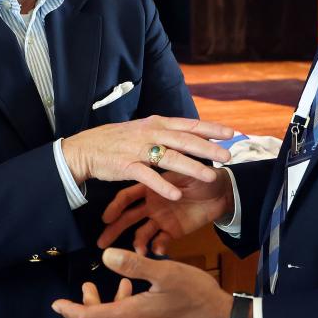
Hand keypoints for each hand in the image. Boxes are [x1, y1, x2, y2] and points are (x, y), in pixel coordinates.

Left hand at [51, 248, 232, 317]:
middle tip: (90, 286)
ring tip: (125, 286)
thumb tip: (105, 256)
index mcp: (131, 316)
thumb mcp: (165, 272)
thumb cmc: (197, 295)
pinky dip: (131, 316)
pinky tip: (144, 300)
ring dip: (115, 306)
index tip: (57, 304)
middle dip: (91, 304)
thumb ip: (133, 263)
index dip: (70, 311)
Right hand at [60, 116, 232, 200]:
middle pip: (184, 140)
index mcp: (157, 123)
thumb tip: (192, 134)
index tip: (231, 133)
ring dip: (191, 167)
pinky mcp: (126, 167)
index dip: (210, 128)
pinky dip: (162, 186)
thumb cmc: (119, 139)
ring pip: (170, 158)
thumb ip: (167, 132)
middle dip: (208, 148)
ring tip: (210, 176)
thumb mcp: (144, 129)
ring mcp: (138, 149)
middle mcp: (150, 133)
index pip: (189, 125)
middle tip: (228, 155)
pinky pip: (148, 177)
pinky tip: (177, 194)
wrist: (87, 148)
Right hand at [98, 168, 234, 254]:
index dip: (117, 207)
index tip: (106, 218)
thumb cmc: (201, 174)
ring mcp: (161, 219)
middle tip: (102, 243)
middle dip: (115, 230)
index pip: (128, 197)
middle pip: (128, 218)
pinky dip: (157, 248)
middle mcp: (151, 204)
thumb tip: (155, 178)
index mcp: (151, 187)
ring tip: (137, 252)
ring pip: (141, 233)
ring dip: (137, 243)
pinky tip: (157, 252)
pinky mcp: (173, 231)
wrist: (222, 190)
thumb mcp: (185, 171)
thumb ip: (170, 176)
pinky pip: (161, 241)